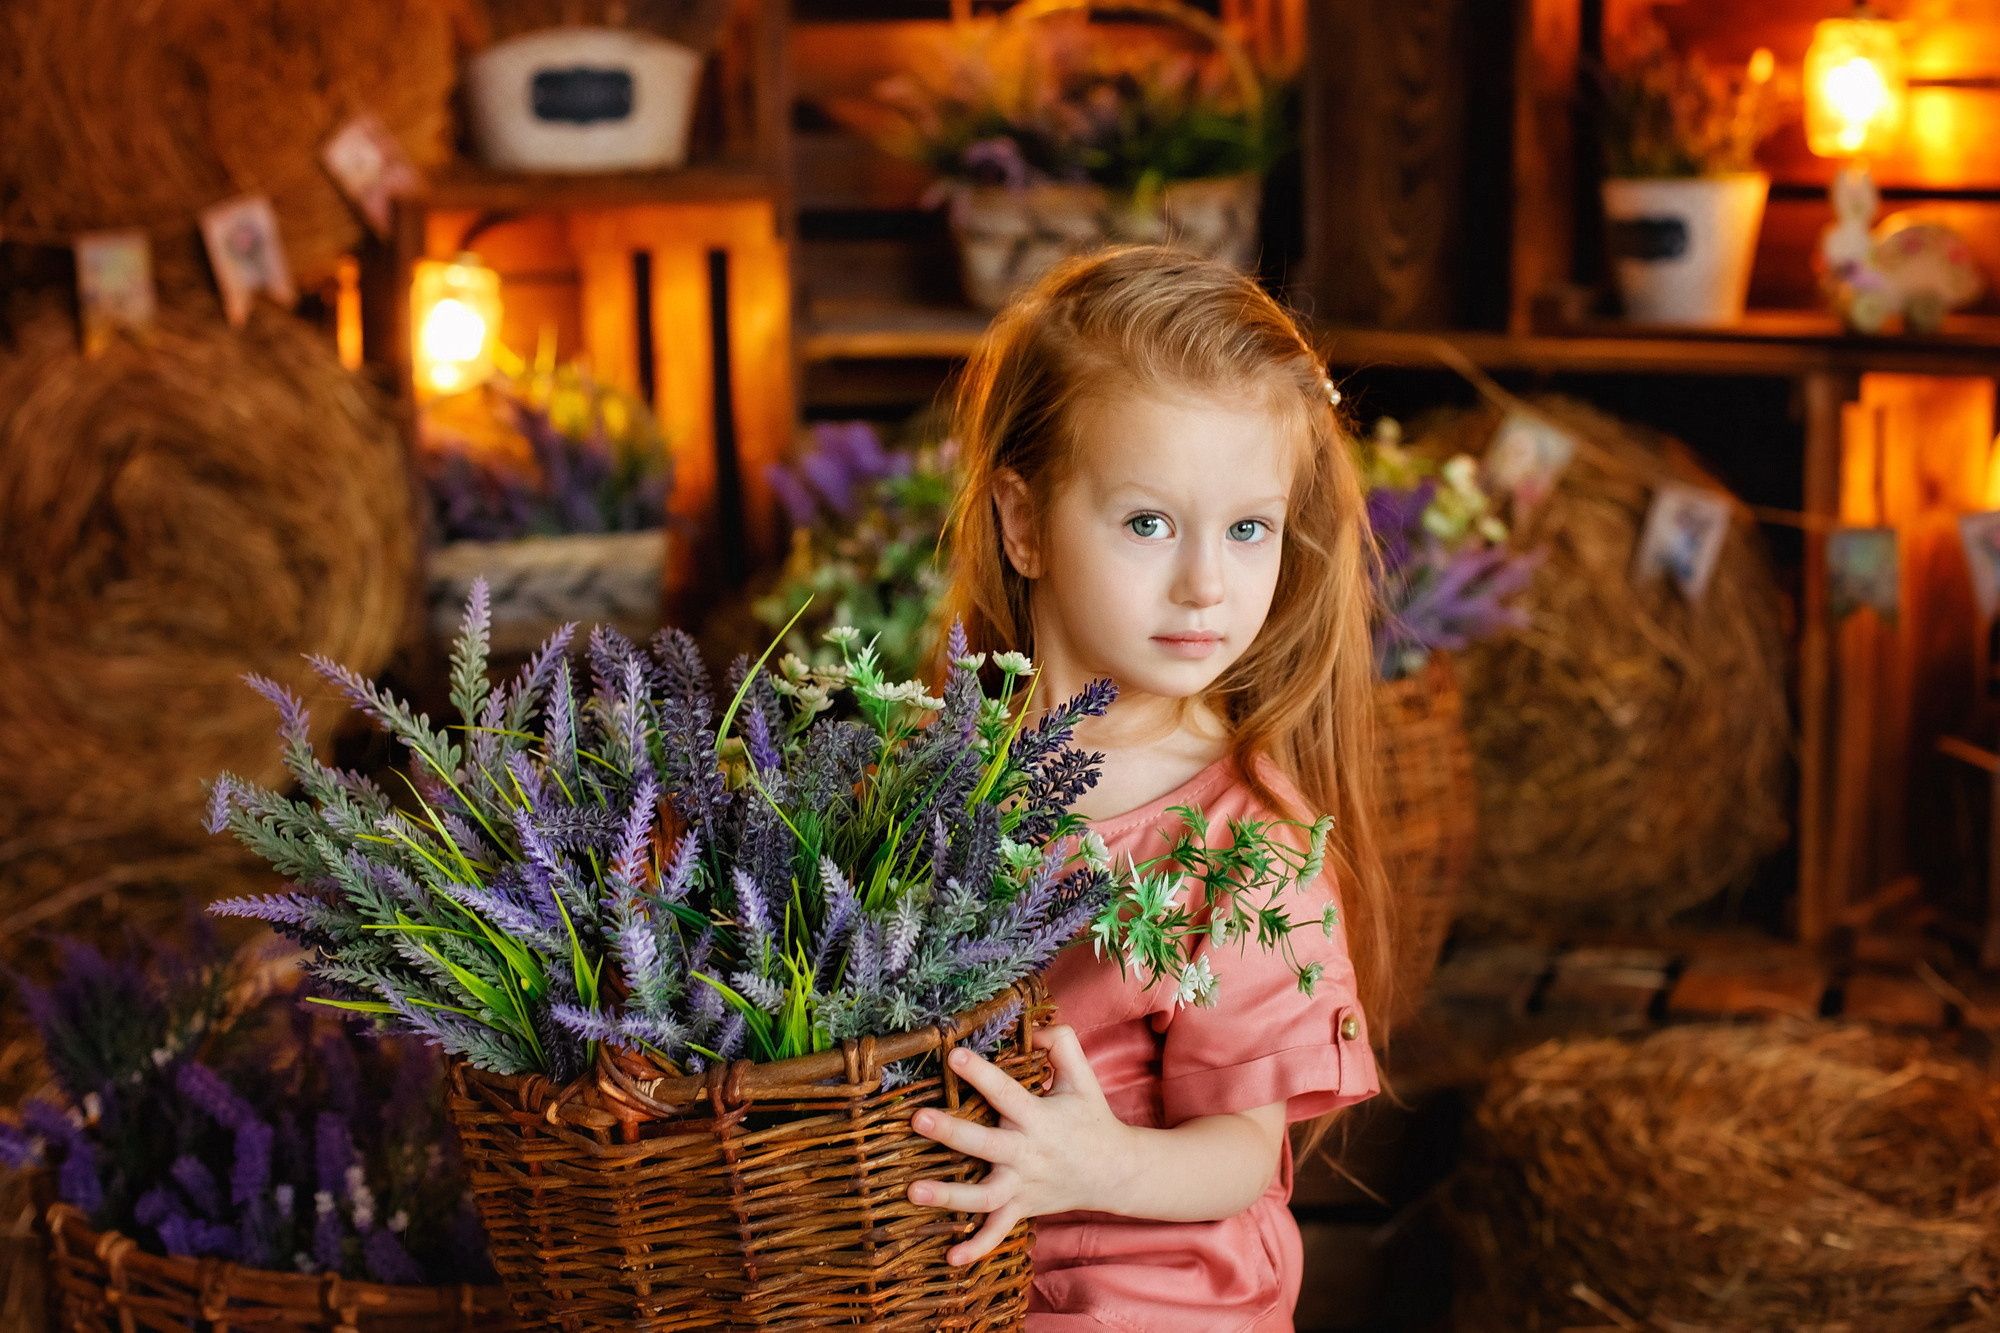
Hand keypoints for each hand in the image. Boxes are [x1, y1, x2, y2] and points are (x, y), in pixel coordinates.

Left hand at [906, 1024, 1132, 1264]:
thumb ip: (1061, 1044)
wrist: (1116, 1172)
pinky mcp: (1021, 1208)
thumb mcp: (1083, 1077)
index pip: (1006, 1092)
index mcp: (1039, 1118)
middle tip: (919, 1119)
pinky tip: (950, 1258)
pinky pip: (998, 1232)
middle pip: (986, 1145)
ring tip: (913, 1191)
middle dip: (952, 1133)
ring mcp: (1023, 1186)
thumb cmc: (1091, 1118)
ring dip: (949, 1196)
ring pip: (983, 1196)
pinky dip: (977, 1248)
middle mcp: (1027, 1154)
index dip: (980, 1073)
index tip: (952, 1055)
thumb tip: (1033, 1027)